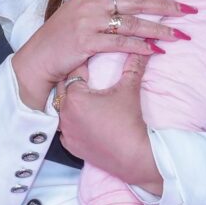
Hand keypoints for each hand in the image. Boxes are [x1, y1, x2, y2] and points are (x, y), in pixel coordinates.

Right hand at [12, 0, 187, 108]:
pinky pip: (120, 43)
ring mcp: (88, 22)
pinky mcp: (86, 42)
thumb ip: (101, 2)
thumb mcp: (78, 11)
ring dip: (159, 29)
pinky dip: (140, 47)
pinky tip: (156, 51)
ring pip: (132, 23)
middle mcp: (90, 3)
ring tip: (180, 35)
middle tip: (189, 10)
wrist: (37, 58)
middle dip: (166, 5)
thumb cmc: (61, 36)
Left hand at [57, 52, 160, 192]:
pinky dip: (71, 121)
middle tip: (86, 76)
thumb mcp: (129, 89)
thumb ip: (133, 65)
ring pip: (61, 108)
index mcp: (75, 97)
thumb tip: (144, 49)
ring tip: (83, 96)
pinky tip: (82, 118)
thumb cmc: (129, 121)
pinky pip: (64, 128)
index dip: (83, 64)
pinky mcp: (70, 145)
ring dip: (70, 101)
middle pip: (63, 88)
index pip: (74, 72)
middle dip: (74, 81)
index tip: (88, 59)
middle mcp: (64, 113)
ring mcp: (65, 131)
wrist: (133, 155)